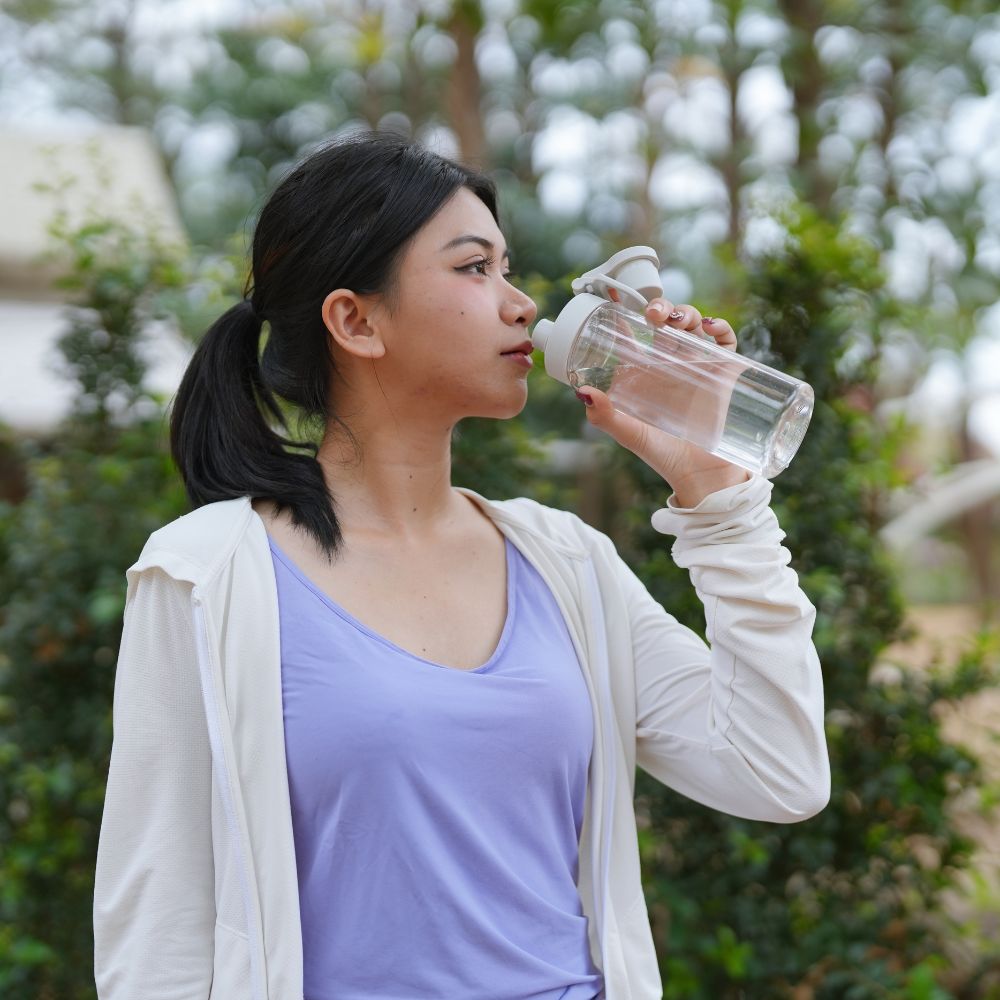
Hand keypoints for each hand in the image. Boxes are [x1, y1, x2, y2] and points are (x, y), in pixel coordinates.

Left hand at [576, 294, 750, 507]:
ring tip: (676, 321)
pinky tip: (710, 328)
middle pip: (665, 323)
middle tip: (652, 315)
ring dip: (686, 313)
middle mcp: (670, 365)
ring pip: (692, 326)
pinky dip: (721, 328)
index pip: (633, 335)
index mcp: (644, 374)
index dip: (624, 313)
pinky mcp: (725, 373)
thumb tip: (582, 393)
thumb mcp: (632, 435)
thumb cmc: (664, 456)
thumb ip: (606, 417)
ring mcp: (699, 367)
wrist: (704, 476)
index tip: (614, 294)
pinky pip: (726, 342)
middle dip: (660, 308)